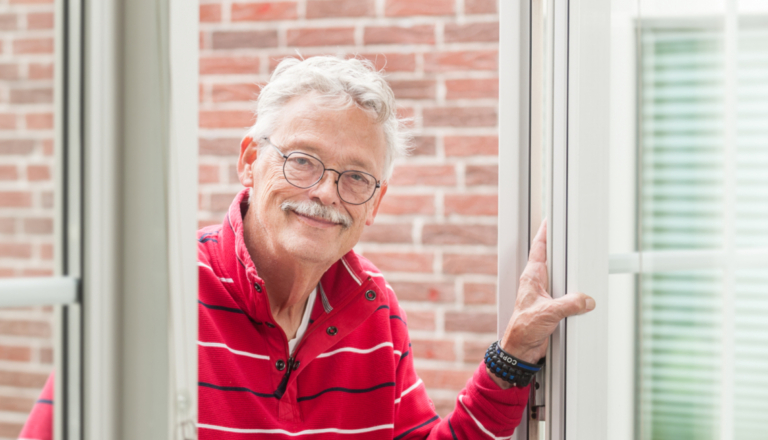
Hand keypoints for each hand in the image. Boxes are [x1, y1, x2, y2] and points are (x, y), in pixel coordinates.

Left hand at [488, 220, 594, 388]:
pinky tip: (582, 291)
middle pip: (552, 258)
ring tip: (580, 260)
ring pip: (560, 276)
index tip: (551, 218)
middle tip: (571, 234)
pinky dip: (574, 290)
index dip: (545, 232)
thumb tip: (586, 299)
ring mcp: (544, 294)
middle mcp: (537, 282)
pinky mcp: (550, 306)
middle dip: (562, 247)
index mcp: (532, 277)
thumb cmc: (523, 329)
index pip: (539, 248)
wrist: (520, 350)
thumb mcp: (549, 313)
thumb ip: (570, 304)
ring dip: (569, 270)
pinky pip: (566, 293)